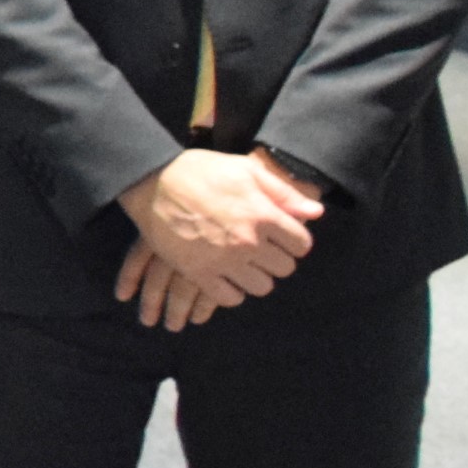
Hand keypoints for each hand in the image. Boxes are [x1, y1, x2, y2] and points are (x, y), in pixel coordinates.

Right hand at [114, 148, 322, 317]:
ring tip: (243, 264)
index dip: (294, 241)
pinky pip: (229, 298)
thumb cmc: (200, 171)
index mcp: (262, 214)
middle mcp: (248, 241)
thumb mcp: (244, 169)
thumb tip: (317, 212)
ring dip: (255, 277)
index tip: (281, 237)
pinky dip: (231, 292)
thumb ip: (282, 192)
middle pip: (284, 269)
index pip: (301, 244)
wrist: (151, 181)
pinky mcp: (198, 272)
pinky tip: (224, 277)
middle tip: (260, 249)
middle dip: (276, 259)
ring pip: (261, 287)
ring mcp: (223, 260)